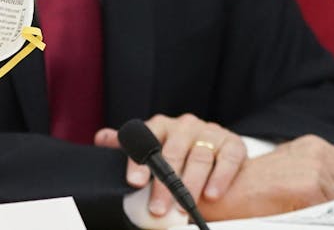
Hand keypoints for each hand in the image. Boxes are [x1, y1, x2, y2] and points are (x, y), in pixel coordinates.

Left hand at [95, 113, 246, 217]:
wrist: (216, 145)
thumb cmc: (176, 148)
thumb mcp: (152, 143)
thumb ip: (128, 143)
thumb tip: (100, 138)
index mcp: (160, 125)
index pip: (145, 139)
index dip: (138, 161)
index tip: (134, 183)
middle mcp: (184, 126)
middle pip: (172, 154)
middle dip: (164, 184)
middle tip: (158, 208)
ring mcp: (209, 133)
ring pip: (199, 158)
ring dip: (191, 185)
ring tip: (184, 207)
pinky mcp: (233, 143)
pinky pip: (227, 159)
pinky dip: (220, 178)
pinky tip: (212, 195)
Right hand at [200, 135, 333, 220]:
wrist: (223, 190)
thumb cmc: (254, 188)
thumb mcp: (292, 172)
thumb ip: (322, 177)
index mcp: (314, 145)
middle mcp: (318, 150)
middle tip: (331, 216)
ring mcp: (314, 166)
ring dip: (333, 214)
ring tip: (312, 216)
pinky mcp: (308, 184)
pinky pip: (330, 211)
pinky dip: (322, 219)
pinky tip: (303, 217)